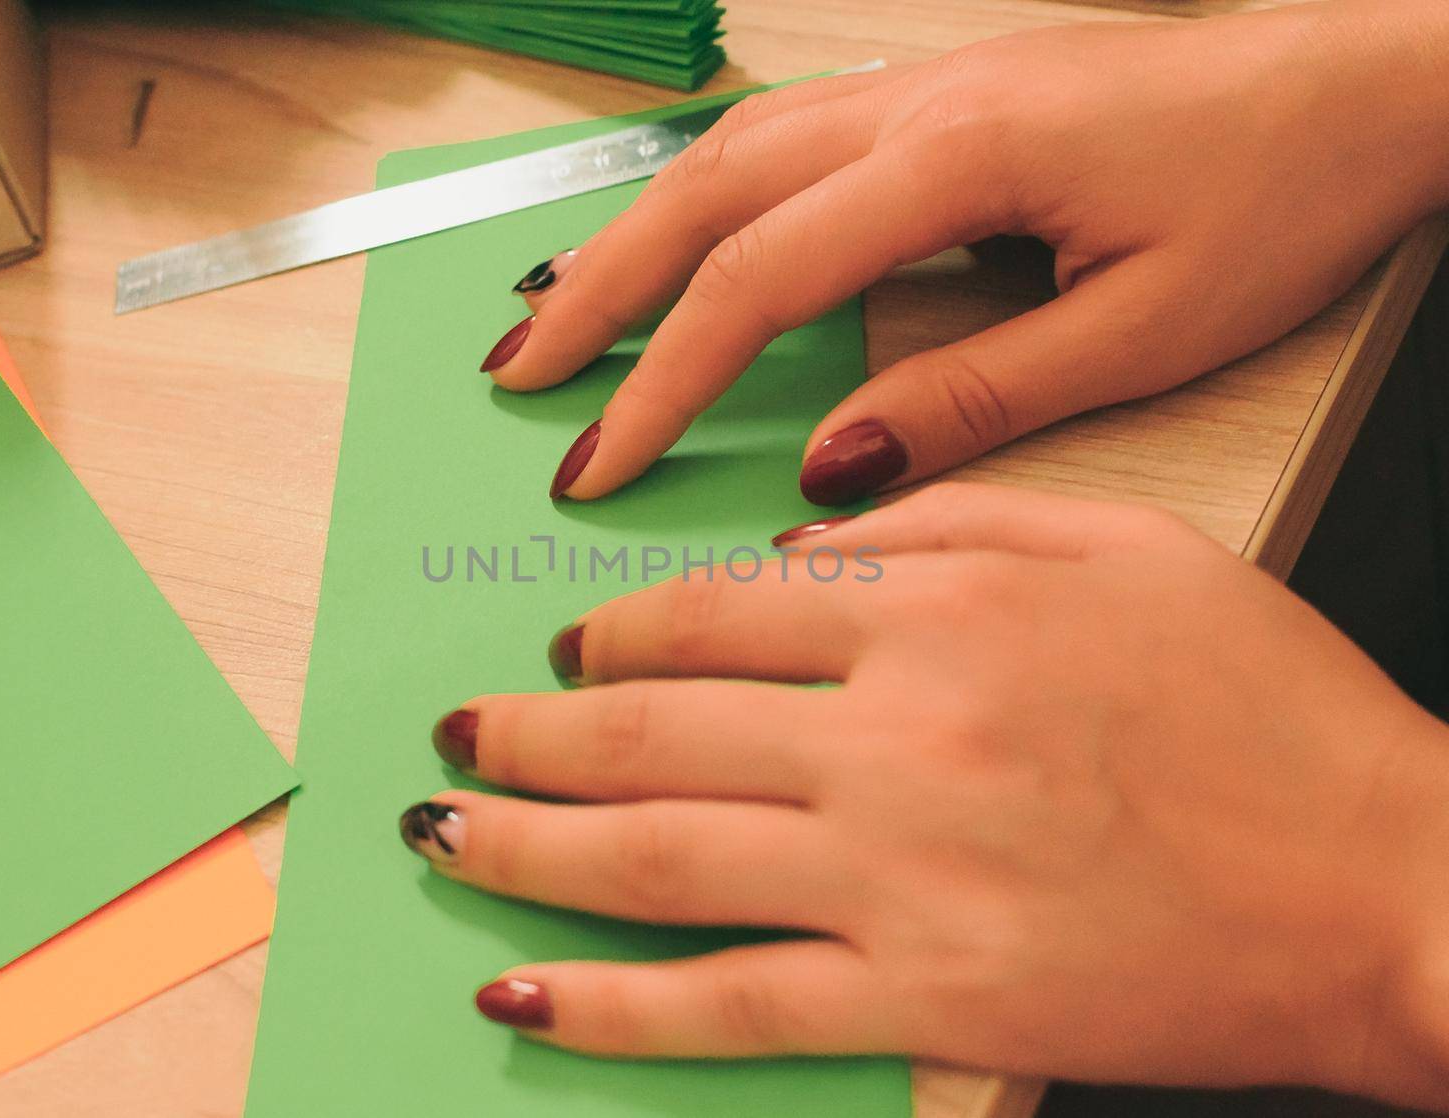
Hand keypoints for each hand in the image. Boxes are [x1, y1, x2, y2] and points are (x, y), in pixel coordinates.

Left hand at [400, 484, 1448, 1106]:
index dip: (614, 624)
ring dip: (524, 845)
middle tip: (458, 736)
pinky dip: (614, 1006)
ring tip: (440, 836)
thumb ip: (955, 512)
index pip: (712, 609)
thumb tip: (799, 539)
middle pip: (651, 724)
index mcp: (939, 614)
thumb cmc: (1270, 706)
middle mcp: (896, 738)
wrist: (1383, 882)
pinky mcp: (928, 1001)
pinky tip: (523, 993)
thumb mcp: (1126, 542)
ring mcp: (901, 878)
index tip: (565, 643)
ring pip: (658, 857)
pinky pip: (734, 1007)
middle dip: (527, 730)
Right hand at [483, 1, 1448, 504]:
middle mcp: (912, 106)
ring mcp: (916, 87)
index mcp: (958, 160)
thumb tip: (833, 470)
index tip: (600, 464)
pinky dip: (697, 197)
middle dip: (595, 292)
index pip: (759, 281)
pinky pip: (776, 138)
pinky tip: (666, 240)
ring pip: (724, 153)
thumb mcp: (1141, 328)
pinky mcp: (934, 97)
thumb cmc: (1274, 197)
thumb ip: (976, 397)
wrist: (1361, 83)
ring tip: (551, 312)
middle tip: (513, 376)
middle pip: (703, 194)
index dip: (664, 381)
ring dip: (627, 233)